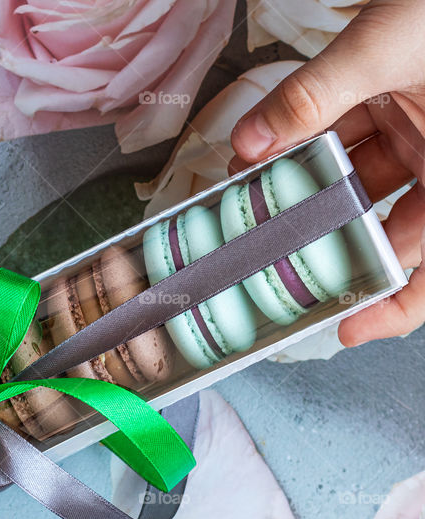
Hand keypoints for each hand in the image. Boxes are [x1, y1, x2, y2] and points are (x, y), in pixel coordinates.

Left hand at [229, 0, 424, 345]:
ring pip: (357, 181)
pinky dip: (308, 143)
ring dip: (305, 187)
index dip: (399, 306)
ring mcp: (420, 132)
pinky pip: (348, 137)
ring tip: (255, 199)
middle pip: (388, 226)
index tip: (348, 329)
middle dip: (326, 238)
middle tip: (272, 257)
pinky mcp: (395, 105)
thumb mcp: (387, 48)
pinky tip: (265, 150)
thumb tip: (252, 142)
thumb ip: (317, 95)